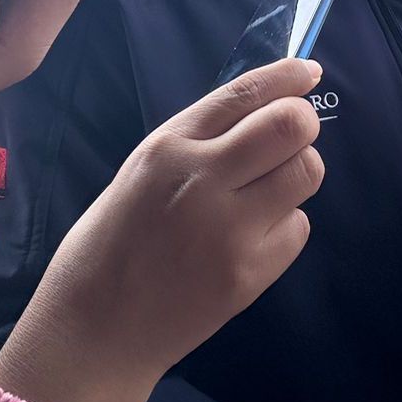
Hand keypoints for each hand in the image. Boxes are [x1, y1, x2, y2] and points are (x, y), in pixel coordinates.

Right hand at [0, 57, 325, 401]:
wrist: (93, 330)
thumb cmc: (113, 243)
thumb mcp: (142, 171)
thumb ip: (198, 141)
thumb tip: (262, 109)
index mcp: (168, 146)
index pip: (244, 93)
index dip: (286, 76)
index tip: (308, 71)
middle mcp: (201, 179)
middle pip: (290, 126)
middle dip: (303, 124)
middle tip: (292, 139)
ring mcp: (228, 229)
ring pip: (305, 173)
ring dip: (297, 174)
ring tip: (268, 192)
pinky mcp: (249, 274)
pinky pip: (298, 228)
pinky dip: (285, 228)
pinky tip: (253, 239)